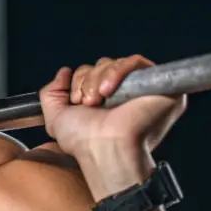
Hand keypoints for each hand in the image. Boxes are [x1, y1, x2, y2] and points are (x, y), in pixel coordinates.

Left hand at [38, 55, 185, 158]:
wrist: (104, 148)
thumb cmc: (84, 141)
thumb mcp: (56, 119)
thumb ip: (51, 94)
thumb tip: (64, 72)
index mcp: (104, 100)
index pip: (91, 72)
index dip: (79, 81)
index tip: (77, 102)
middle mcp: (123, 94)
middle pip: (102, 64)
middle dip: (88, 80)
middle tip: (89, 103)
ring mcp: (143, 89)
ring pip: (116, 62)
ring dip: (100, 78)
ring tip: (99, 100)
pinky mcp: (159, 85)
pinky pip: (136, 62)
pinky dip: (117, 71)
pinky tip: (109, 90)